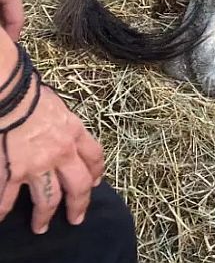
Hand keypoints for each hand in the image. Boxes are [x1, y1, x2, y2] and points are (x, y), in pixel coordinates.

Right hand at [0, 81, 104, 233]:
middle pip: (77, 186)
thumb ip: (64, 125)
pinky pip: (9, 197)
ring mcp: (38, 166)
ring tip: (41, 227)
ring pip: (48, 199)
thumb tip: (61, 130)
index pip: (94, 157)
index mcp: (75, 134)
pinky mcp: (14, 172)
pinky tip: (2, 217)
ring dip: (44, 216)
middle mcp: (61, 154)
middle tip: (76, 218)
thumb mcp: (60, 108)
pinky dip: (4, 209)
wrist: (13, 97)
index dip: (96, 173)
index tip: (94, 183)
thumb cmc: (33, 96)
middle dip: (78, 205)